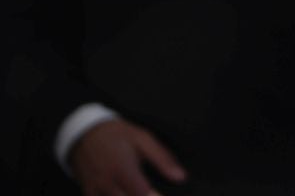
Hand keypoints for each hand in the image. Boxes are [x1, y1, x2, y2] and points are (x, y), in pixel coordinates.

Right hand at [70, 118, 185, 195]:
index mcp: (123, 169)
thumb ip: (163, 159)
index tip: (162, 193)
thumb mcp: (143, 139)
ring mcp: (94, 190)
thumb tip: (181, 177)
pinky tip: (124, 192)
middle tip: (153, 191)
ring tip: (137, 188)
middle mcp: (106, 183)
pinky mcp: (88, 193)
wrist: (84, 133)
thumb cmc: (117, 135)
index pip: (141, 194)